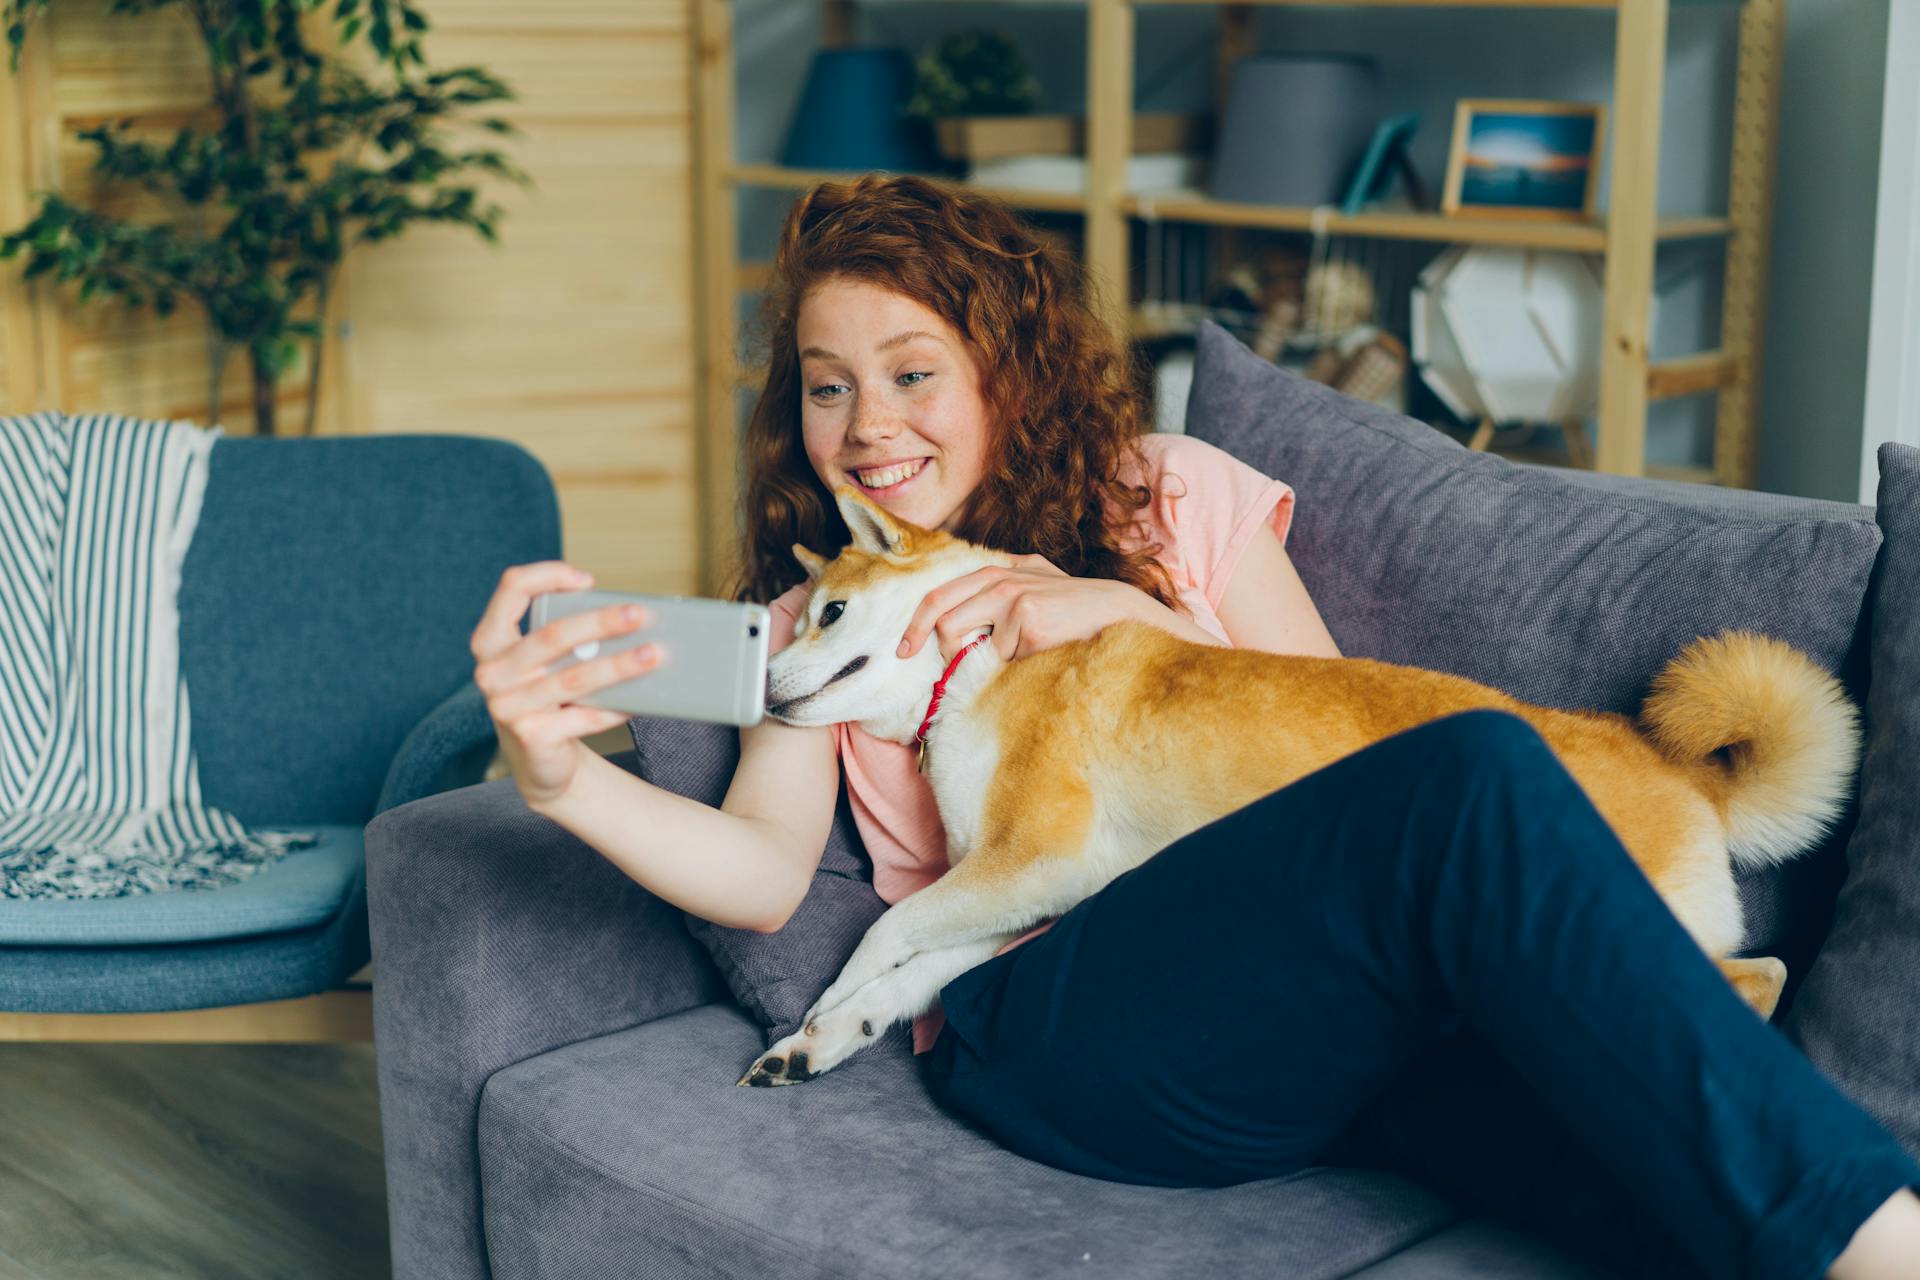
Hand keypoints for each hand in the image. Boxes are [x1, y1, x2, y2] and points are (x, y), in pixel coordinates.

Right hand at [470, 561, 658, 809]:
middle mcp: (492, 672)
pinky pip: (584, 717)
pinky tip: (641, 700)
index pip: (510, 590)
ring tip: (652, 654)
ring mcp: (508, 706)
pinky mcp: (531, 736)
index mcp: (492, 641)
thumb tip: (625, 616)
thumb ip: (565, 637)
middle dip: (600, 622)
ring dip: (618, 665)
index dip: (547, 576)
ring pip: (574, 678)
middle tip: (638, 614)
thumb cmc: (548, 697)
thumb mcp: (545, 662)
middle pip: (552, 636)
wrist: (539, 760)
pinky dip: (616, 708)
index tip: (587, 579)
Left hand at [894, 553, 1149, 663]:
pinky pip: (1003, 660)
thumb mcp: (1035, 588)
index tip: (904, 651)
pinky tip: (1044, 655)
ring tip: (1020, 659)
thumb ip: (998, 595)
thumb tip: (952, 630)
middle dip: (943, 654)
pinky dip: (1018, 667)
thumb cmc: (1073, 611)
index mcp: (997, 571)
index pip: (939, 596)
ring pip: (969, 645)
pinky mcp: (1028, 621)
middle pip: (944, 621)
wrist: (1118, 613)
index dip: (916, 625)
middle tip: (950, 674)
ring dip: (987, 662)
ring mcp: (1014, 598)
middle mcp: (1001, 579)